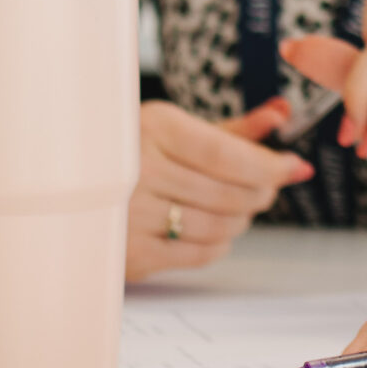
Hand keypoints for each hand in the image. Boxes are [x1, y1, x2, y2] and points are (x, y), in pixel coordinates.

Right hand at [129, 99, 314, 280]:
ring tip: (238, 207)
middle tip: (265, 188)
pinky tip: (215, 230)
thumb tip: (283, 113)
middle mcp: (137, 171)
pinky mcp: (131, 254)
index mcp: (151, 128)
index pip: (226, 155)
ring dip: (242, 218)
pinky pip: (200, 253)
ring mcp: (130, 215)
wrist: (72, 190)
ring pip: (219, 225)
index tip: (294, 167)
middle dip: (260, 192)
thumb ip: (233, 128)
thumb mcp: (177, 131)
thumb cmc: (134, 156)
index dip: (269, 165)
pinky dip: (220, 243)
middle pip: (229, 193)